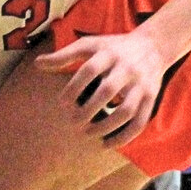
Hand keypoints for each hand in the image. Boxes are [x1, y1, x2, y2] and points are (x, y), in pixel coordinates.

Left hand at [38, 30, 170, 146]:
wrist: (154, 46)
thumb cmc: (114, 47)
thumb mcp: (90, 45)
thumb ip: (64, 55)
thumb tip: (37, 64)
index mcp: (109, 53)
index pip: (89, 70)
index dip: (74, 87)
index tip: (62, 103)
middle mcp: (127, 68)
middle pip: (108, 91)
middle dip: (89, 109)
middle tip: (73, 122)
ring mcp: (141, 84)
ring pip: (126, 110)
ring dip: (107, 126)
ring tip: (89, 134)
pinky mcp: (151, 98)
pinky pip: (139, 122)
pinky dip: (125, 136)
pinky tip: (108, 144)